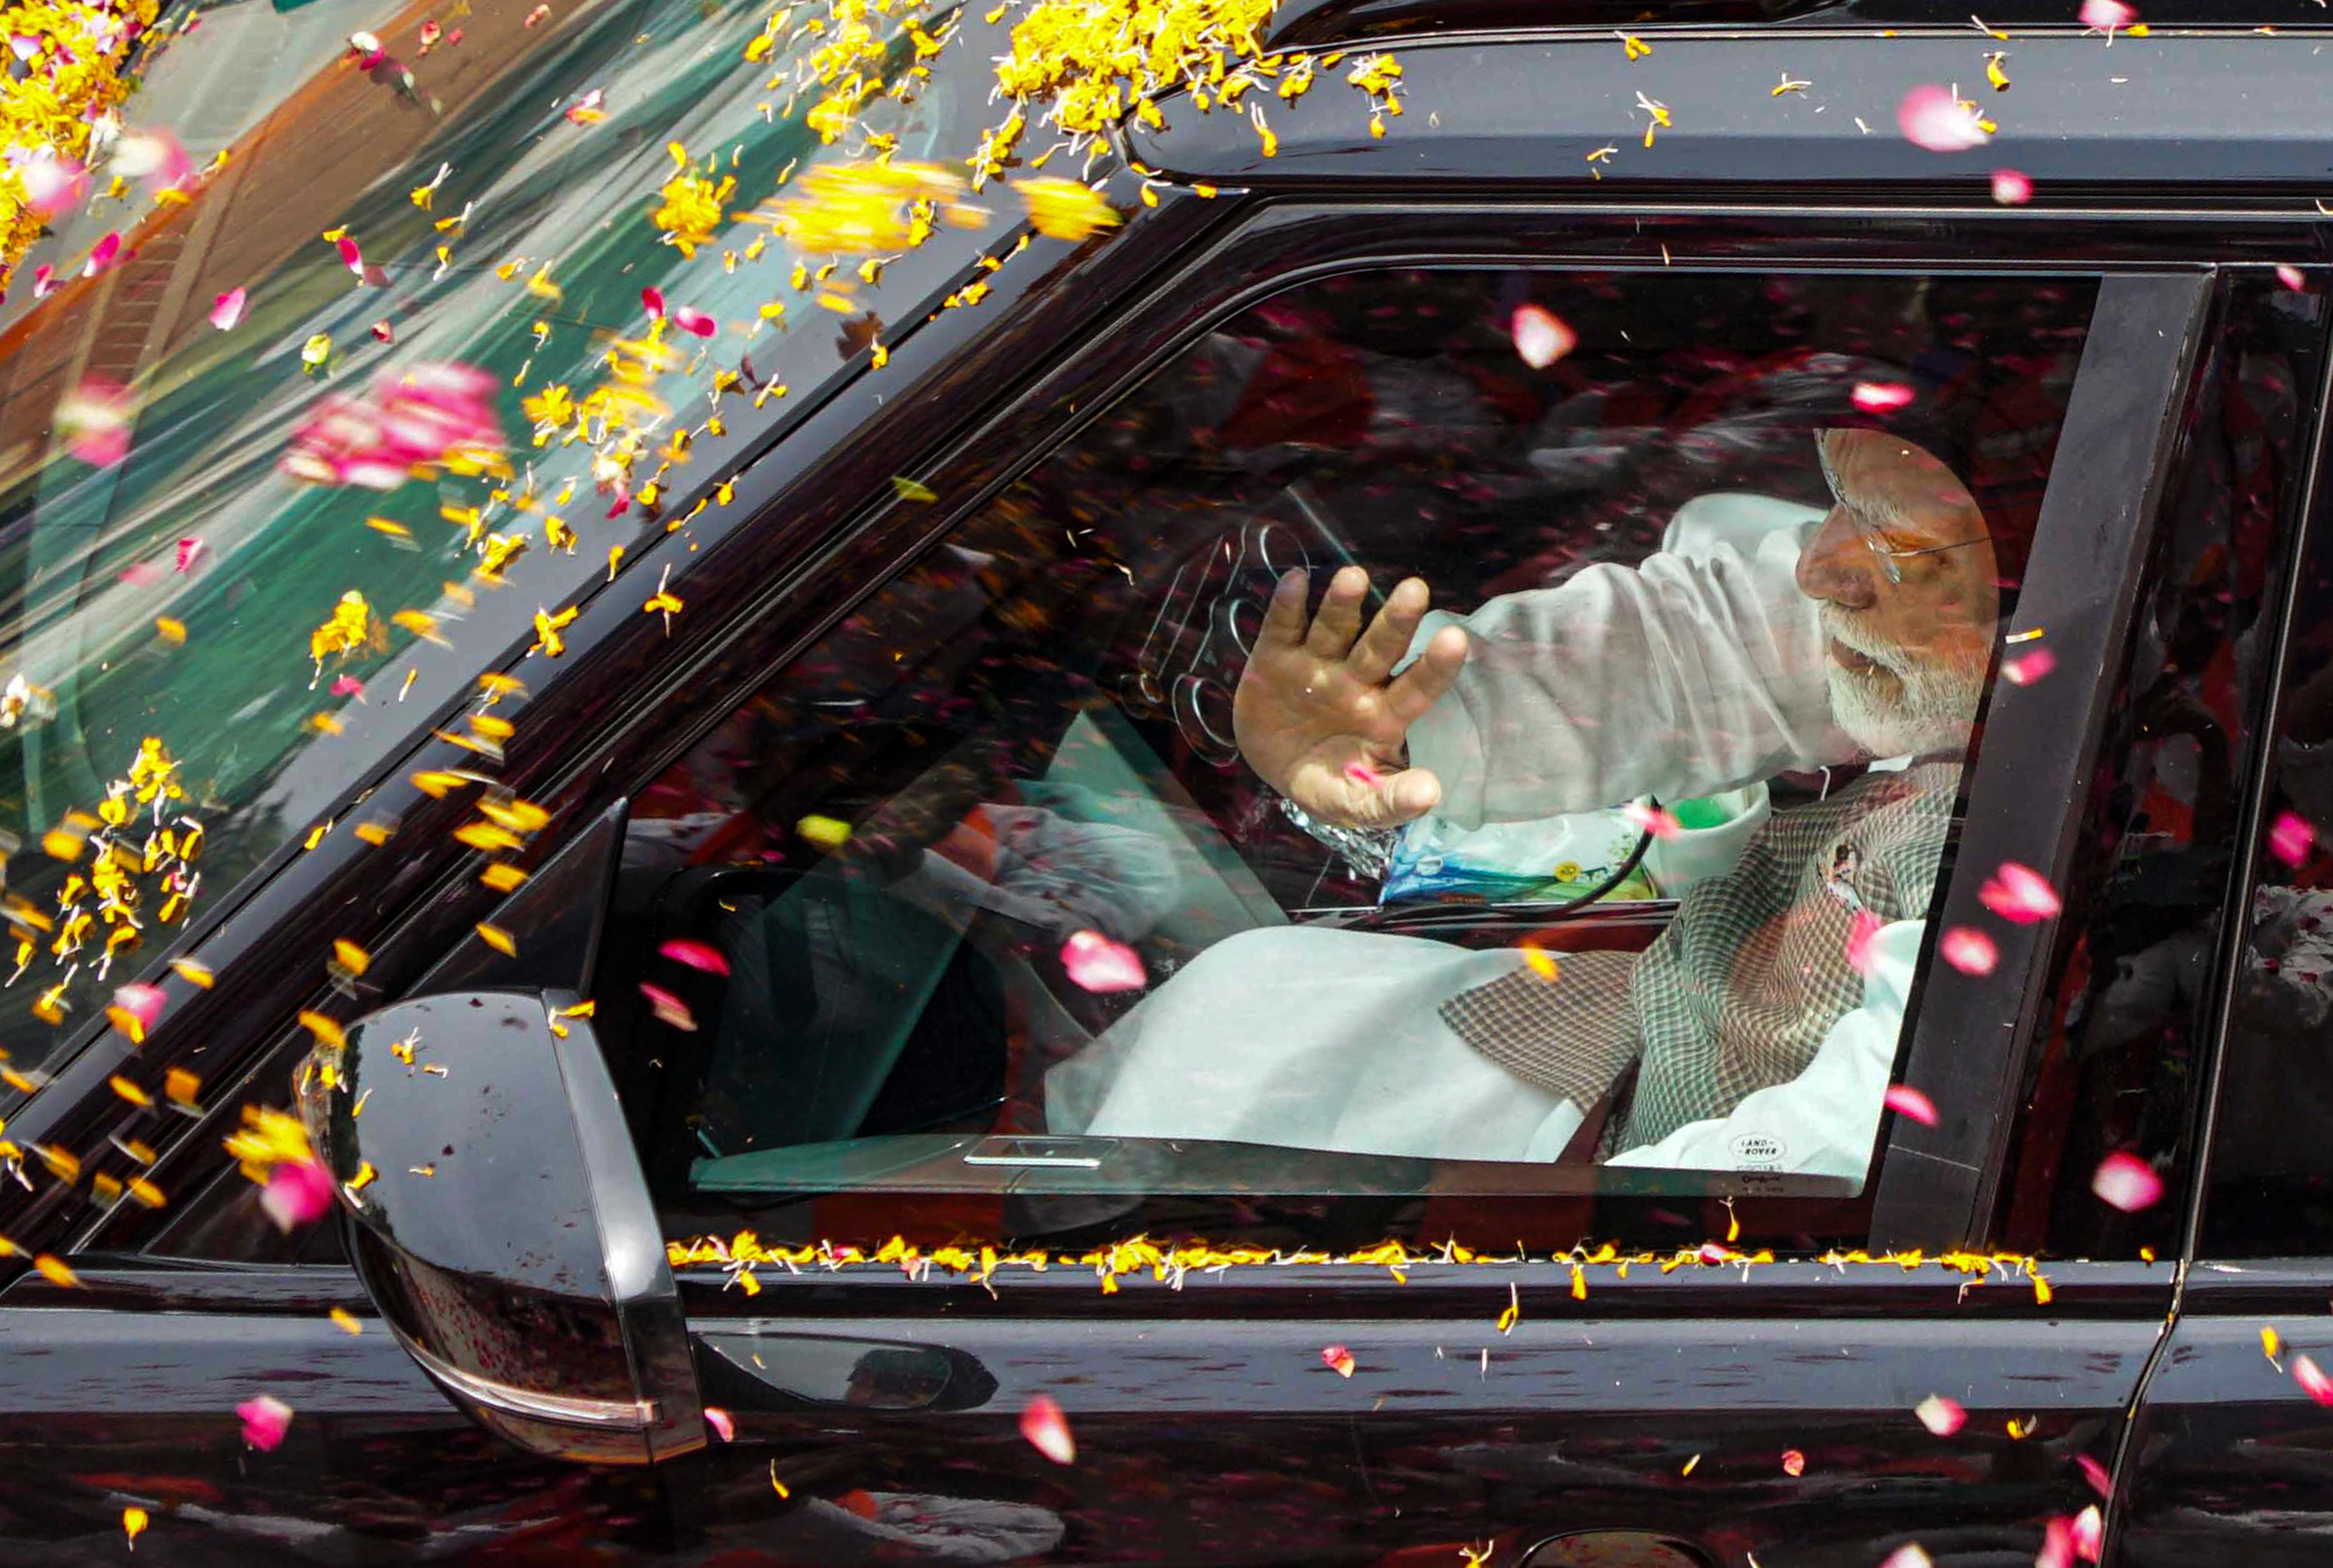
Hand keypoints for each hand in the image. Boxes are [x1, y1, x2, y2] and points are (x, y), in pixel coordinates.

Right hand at [1233, 566, 1468, 829]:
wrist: (1270, 769)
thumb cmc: (1327, 783)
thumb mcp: (1355, 803)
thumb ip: (1390, 801)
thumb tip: (1430, 793)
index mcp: (1383, 715)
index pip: (1417, 688)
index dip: (1435, 666)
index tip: (1455, 640)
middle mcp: (1355, 681)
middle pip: (1380, 648)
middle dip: (1396, 621)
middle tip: (1416, 591)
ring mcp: (1315, 665)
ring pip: (1335, 629)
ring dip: (1343, 604)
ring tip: (1353, 578)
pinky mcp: (1275, 657)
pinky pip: (1283, 627)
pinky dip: (1287, 606)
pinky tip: (1296, 581)